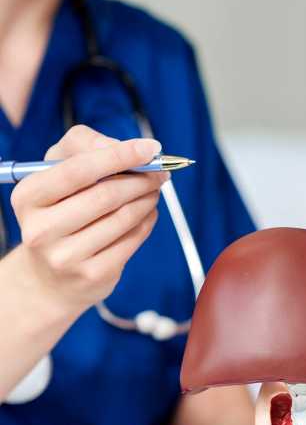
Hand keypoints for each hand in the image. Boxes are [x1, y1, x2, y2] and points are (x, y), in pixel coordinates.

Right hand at [11, 124, 167, 315]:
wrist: (49, 277)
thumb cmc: (58, 213)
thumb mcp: (57, 172)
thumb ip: (85, 146)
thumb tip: (127, 147)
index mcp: (28, 197)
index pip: (79, 170)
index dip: (119, 156)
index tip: (150, 148)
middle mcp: (41, 229)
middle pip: (105, 195)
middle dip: (140, 179)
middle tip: (158, 173)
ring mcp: (66, 257)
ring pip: (123, 218)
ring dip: (147, 199)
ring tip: (153, 190)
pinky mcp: (92, 275)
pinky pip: (131, 240)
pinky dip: (147, 221)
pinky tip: (147, 213)